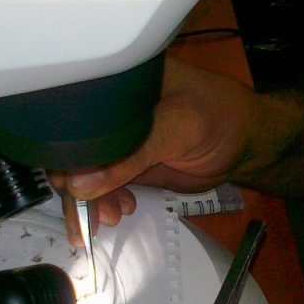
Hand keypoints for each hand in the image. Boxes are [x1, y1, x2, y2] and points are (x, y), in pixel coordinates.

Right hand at [50, 57, 259, 243]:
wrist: (242, 142)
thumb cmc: (218, 116)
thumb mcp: (178, 127)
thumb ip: (132, 154)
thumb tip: (79, 184)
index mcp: (114, 85)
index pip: (72, 115)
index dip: (62, 148)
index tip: (66, 181)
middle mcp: (106, 113)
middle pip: (71, 149)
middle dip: (72, 184)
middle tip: (86, 214)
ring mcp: (113, 141)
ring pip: (82, 173)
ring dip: (87, 200)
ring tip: (106, 219)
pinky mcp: (123, 165)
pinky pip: (101, 186)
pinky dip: (101, 204)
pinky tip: (116, 213)